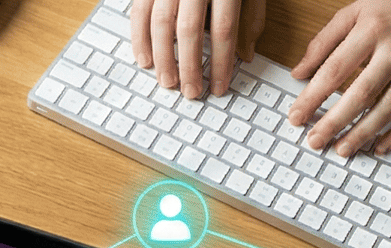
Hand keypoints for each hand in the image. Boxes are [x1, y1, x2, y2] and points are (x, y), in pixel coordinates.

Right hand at [131, 0, 265, 98]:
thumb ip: (251, 17)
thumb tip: (245, 56)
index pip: (224, 30)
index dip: (220, 63)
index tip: (219, 87)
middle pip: (188, 31)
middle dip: (188, 67)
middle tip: (190, 93)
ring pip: (161, 24)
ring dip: (163, 58)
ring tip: (168, 83)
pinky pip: (139, 12)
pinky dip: (139, 38)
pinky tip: (145, 59)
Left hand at [287, 0, 390, 154]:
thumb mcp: (358, 10)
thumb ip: (325, 40)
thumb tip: (299, 72)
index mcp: (373, 28)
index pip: (335, 70)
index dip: (312, 97)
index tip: (296, 118)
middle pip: (362, 94)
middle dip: (335, 122)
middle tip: (315, 141)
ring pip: (390, 107)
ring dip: (364, 133)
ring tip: (343, 149)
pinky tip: (381, 146)